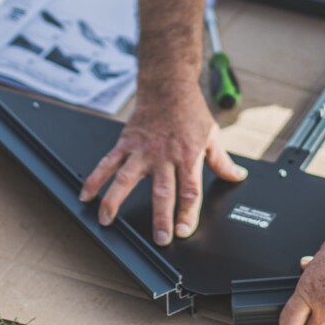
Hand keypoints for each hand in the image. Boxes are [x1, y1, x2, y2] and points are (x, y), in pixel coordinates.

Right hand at [79, 82, 246, 245]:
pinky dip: (95, 179)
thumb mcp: (212, 135)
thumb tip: (237, 177)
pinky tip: (87, 194)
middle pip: (162, 191)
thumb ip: (222, 162)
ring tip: (107, 220)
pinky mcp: (126, 143)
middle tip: (160, 238)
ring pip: (127, 178)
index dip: (188, 213)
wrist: (168, 86)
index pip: (190, 190)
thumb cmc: (190, 111)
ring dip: (115, 200)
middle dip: (161, 218)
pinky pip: (107, 162)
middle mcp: (164, 156)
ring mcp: (142, 150)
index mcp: (188, 156)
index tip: (184, 231)